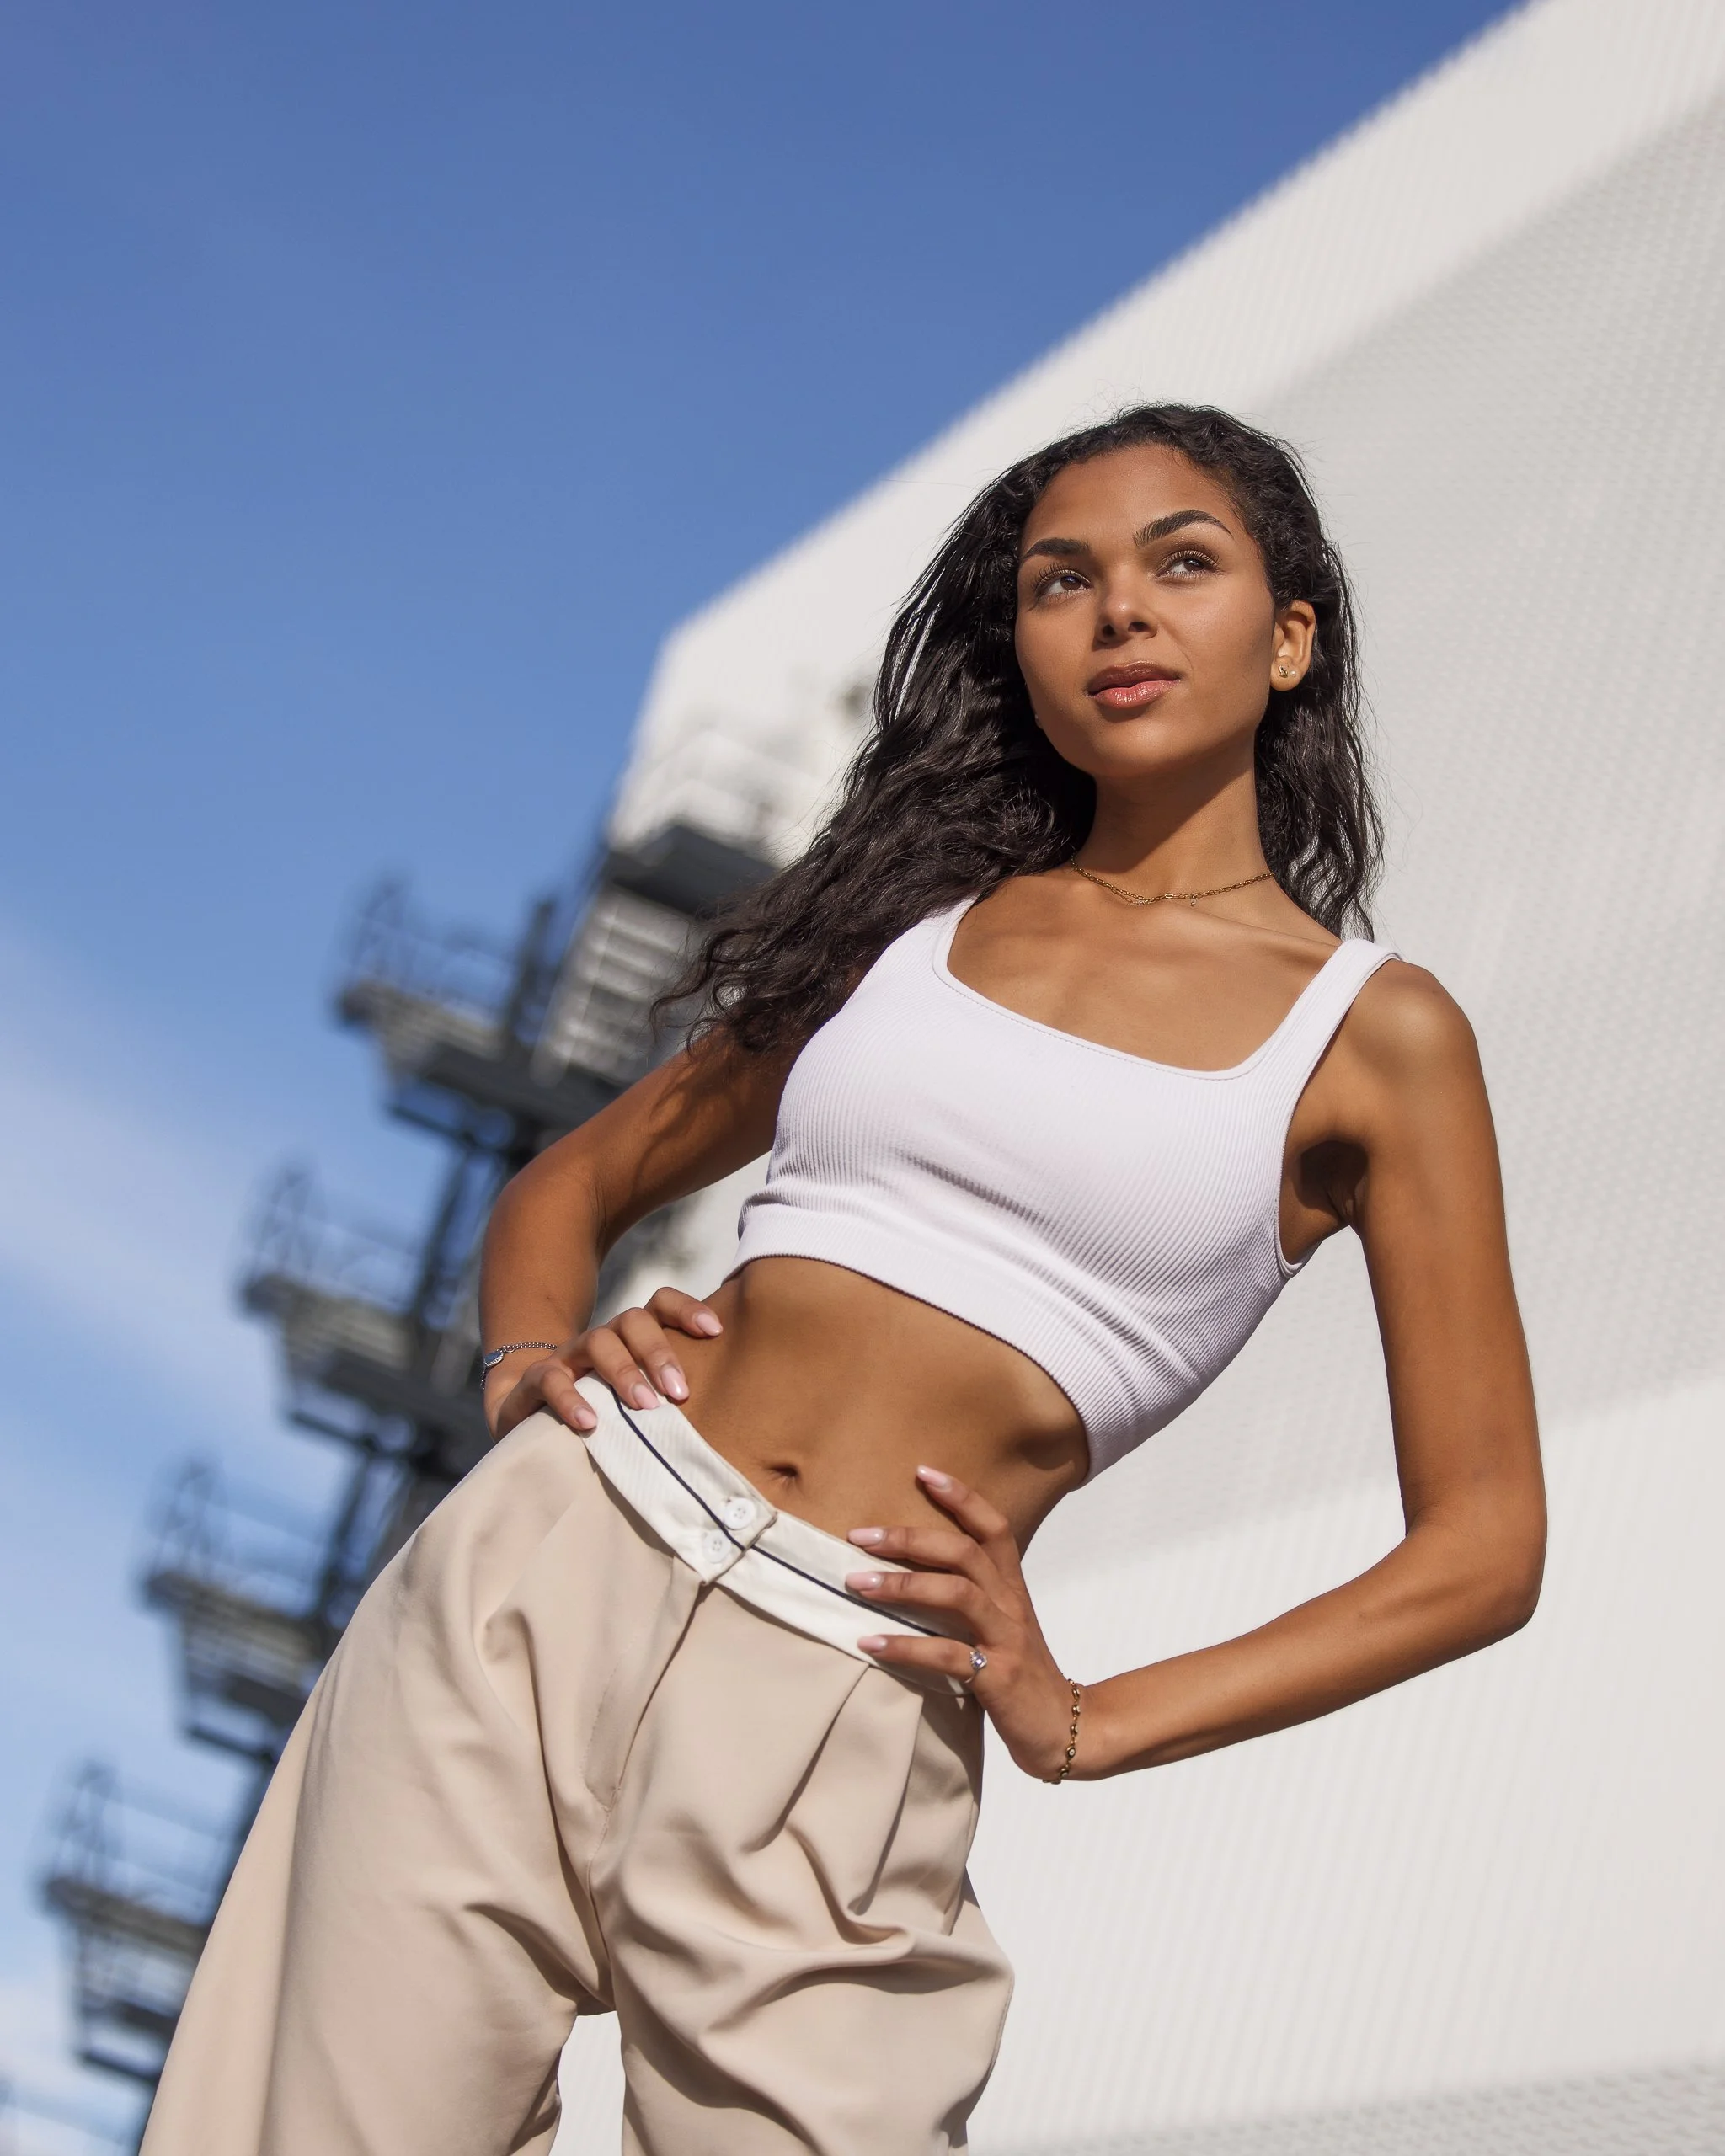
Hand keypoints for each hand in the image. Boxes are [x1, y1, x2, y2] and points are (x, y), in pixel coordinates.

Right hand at [487, 1285, 721, 1438]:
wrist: (529, 1417)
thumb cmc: (604, 1410)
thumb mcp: (641, 1399)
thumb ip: (673, 1396)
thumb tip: (735, 1418)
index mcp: (631, 1337)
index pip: (660, 1305)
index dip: (687, 1310)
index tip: (716, 1331)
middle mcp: (603, 1338)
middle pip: (632, 1321)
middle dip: (659, 1353)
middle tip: (680, 1392)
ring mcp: (568, 1356)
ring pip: (598, 1341)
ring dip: (623, 1372)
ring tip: (645, 1407)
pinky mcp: (535, 1380)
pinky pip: (551, 1379)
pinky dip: (570, 1399)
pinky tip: (591, 1423)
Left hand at [845, 1467, 1080, 1780]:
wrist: (1064, 1728)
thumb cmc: (1020, 1674)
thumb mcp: (1000, 1626)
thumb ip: (969, 1598)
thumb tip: (910, 1574)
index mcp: (1012, 1588)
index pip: (993, 1528)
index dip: (961, 1497)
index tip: (921, 1472)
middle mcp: (1011, 1605)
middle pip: (964, 1552)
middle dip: (910, 1538)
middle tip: (859, 1535)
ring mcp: (1006, 1639)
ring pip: (956, 1593)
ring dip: (901, 1584)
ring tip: (856, 1583)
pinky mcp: (997, 1677)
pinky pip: (947, 1655)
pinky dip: (904, 1646)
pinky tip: (869, 1642)